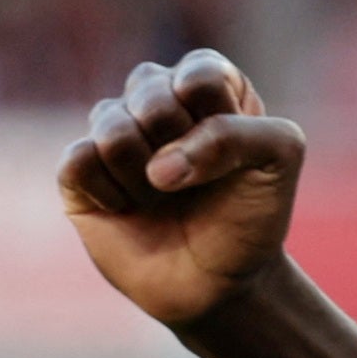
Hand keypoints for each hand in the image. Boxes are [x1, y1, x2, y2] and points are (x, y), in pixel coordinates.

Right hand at [58, 49, 306, 327]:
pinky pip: (80, 162)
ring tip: (162, 197)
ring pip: (111, 126)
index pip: (199, 74)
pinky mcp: (78, 169)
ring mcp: (113, 130)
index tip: (234, 158)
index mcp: (205, 82)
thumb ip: (237, 135)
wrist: (221, 284)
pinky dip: (113, 195)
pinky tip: (128, 209)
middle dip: (181, 148)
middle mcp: (154, 97)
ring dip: (147, 178)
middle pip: (150, 91)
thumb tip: (159, 168)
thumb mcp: (278, 160)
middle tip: (196, 182)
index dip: (216, 122)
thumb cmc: (251, 215)